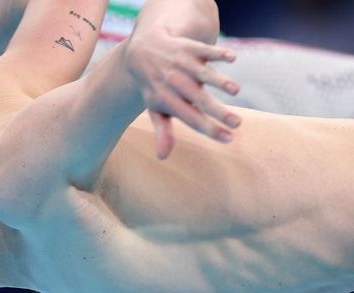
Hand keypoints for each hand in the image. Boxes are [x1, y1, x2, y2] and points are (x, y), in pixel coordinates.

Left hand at [125, 26, 240, 158]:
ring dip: (219, 80)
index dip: (208, 128)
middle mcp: (174, 82)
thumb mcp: (155, 109)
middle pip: (198, 99)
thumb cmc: (155, 87)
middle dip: (217, 111)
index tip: (228, 138)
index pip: (190, 117)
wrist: (143, 51)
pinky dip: (218, 53)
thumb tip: (162, 157)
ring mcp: (181, 63)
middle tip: (238, 123)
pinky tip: (232, 58)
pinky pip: (205, 50)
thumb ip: (162, 132)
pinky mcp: (189, 47)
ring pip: (202, 73)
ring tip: (236, 91)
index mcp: (167, 100)